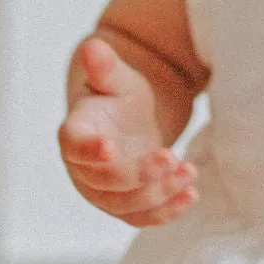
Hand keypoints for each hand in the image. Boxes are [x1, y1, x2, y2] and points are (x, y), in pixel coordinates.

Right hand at [58, 37, 198, 226]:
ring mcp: (103, 190)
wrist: (128, 118)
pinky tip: (190, 196)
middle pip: (105, 181)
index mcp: (75, 132)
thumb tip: (93, 47)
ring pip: (125, 204)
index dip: (89, 149)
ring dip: (158, 194)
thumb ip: (105, 67)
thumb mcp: (117, 77)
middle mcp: (84, 168)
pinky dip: (166, 211)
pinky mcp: (126, 204)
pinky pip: (142, 217)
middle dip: (138, 174)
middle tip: (171, 157)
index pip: (73, 145)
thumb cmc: (118, 95)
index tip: (111, 147)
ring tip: (190, 172)